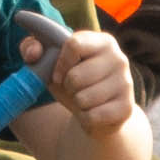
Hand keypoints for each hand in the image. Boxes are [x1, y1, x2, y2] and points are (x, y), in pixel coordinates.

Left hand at [31, 23, 137, 139]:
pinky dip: (85, 118)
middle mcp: (119, 59)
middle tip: (76, 88)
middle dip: (68, 87)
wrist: (101, 114)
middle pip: (75, 76)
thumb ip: (33, 49)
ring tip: (85, 100)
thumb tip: (33, 53)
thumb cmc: (74, 82)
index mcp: (103, 42)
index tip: (58, 73)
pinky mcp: (126, 108)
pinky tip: (93, 112)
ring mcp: (125, 84)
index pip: (74, 44)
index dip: (59, 62)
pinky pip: (92, 116)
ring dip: (77, 103)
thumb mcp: (52, 64)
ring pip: (83, 98)